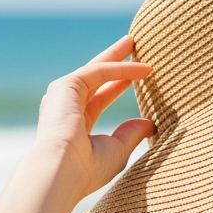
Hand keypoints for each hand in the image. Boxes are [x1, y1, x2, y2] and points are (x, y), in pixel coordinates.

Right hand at [34, 34, 155, 199]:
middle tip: (132, 45)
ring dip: (116, 55)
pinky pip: (99, 71)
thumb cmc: (87, 169)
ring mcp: (63, 95)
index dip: (118, 85)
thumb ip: (132, 133)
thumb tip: (150, 122)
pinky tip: (143, 69)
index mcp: (74, 125)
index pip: (99, 98)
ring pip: (96, 68)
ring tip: (135, 41)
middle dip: (114, 60)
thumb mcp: (117, 150)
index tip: (138, 76)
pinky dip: (121, 68)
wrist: (62, 171)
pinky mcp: (66, 86)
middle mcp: (65, 107)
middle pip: (96, 76)